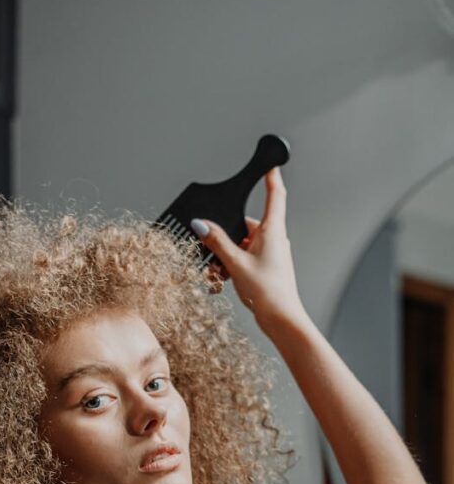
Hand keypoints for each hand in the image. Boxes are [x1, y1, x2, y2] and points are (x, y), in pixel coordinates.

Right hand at [194, 167, 305, 327]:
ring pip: (243, 245)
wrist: (281, 319)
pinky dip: (232, 267)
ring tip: (218, 274)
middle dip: (226, 239)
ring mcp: (272, 254)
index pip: (274, 195)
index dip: (271, 177)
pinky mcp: (267, 267)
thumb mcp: (235, 263)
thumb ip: (217, 241)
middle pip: (246, 226)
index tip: (269, 164)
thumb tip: (201, 224)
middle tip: (213, 253)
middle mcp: (274, 239)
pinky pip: (245, 259)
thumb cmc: (267, 291)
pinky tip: (223, 280)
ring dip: (226, 257)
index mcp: (272, 230)